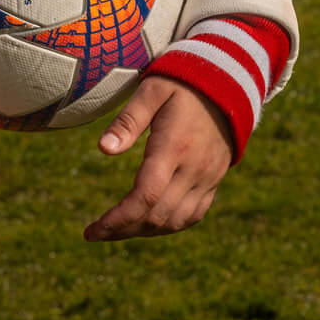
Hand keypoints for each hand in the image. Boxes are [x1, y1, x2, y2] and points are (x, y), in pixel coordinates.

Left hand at [82, 76, 234, 241]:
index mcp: (173, 147)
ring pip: (175, 221)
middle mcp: (193, 169)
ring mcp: (207, 179)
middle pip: (157, 215)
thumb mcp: (151, 92)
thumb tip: (103, 149)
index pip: (145, 196)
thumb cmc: (181, 86)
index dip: (118, 219)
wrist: (227, 87)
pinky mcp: (213, 182)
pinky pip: (192, 216)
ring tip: (114, 230)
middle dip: (123, 229)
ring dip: (143, 231)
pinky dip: (167, 226)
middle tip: (95, 233)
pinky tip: (146, 224)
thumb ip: (127, 121)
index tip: (92, 230)